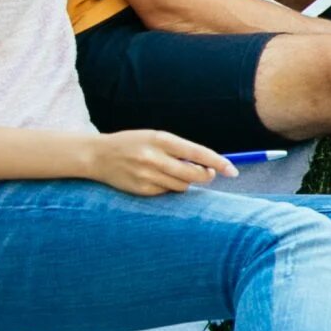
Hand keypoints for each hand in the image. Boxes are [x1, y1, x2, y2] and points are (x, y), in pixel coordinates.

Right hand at [85, 130, 232, 195]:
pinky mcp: (141, 190)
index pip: (197, 153)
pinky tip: (156, 178)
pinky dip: (168, 187)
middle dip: (206, 175)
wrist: (97, 155)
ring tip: (171, 171)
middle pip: (194, 174)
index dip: (218, 162)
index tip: (233, 171)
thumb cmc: (133, 144)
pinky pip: (167, 193)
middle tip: (208, 173)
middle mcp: (154, 158)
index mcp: (160, 139)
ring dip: (185, 181)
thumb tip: (209, 166)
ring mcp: (146, 175)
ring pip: (182, 186)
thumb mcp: (156, 137)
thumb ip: (180, 150)